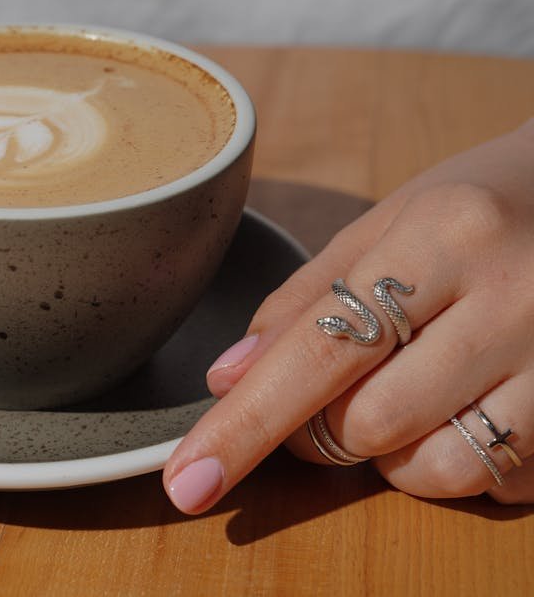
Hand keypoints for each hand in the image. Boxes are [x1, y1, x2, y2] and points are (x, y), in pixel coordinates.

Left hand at [163, 119, 533, 510]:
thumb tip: (227, 378)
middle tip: (336, 388)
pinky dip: (462, 465)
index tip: (188, 479)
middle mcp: (513, 298)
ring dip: (393, 454)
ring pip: (434, 469)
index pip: (319, 350)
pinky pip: (501, 484)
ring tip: (408, 392)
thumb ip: (304, 300)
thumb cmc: (475, 205)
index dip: (245, 423)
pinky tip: (466, 407)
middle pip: (368, 422)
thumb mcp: (385, 224)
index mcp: (443, 236)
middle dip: (324, 427)